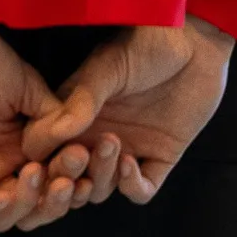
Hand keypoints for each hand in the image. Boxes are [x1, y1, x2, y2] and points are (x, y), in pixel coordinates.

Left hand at [0, 17, 97, 230]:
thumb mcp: (29, 89)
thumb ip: (55, 122)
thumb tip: (77, 152)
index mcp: (21, 148)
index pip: (53, 183)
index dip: (74, 181)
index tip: (87, 165)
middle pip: (33, 207)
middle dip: (55, 200)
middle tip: (66, 179)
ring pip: (2, 216)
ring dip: (26, 206)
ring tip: (36, 176)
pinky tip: (4, 197)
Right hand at [23, 17, 233, 203]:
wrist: (196, 46)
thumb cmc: (145, 45)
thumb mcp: (108, 67)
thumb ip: (83, 99)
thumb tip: (54, 131)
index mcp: (73, 112)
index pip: (44, 144)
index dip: (40, 156)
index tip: (40, 156)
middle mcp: (95, 135)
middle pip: (69, 173)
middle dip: (67, 173)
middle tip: (79, 155)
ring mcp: (128, 148)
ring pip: (101, 186)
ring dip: (101, 177)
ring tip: (112, 145)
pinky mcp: (160, 157)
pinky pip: (141, 190)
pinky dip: (132, 186)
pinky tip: (130, 162)